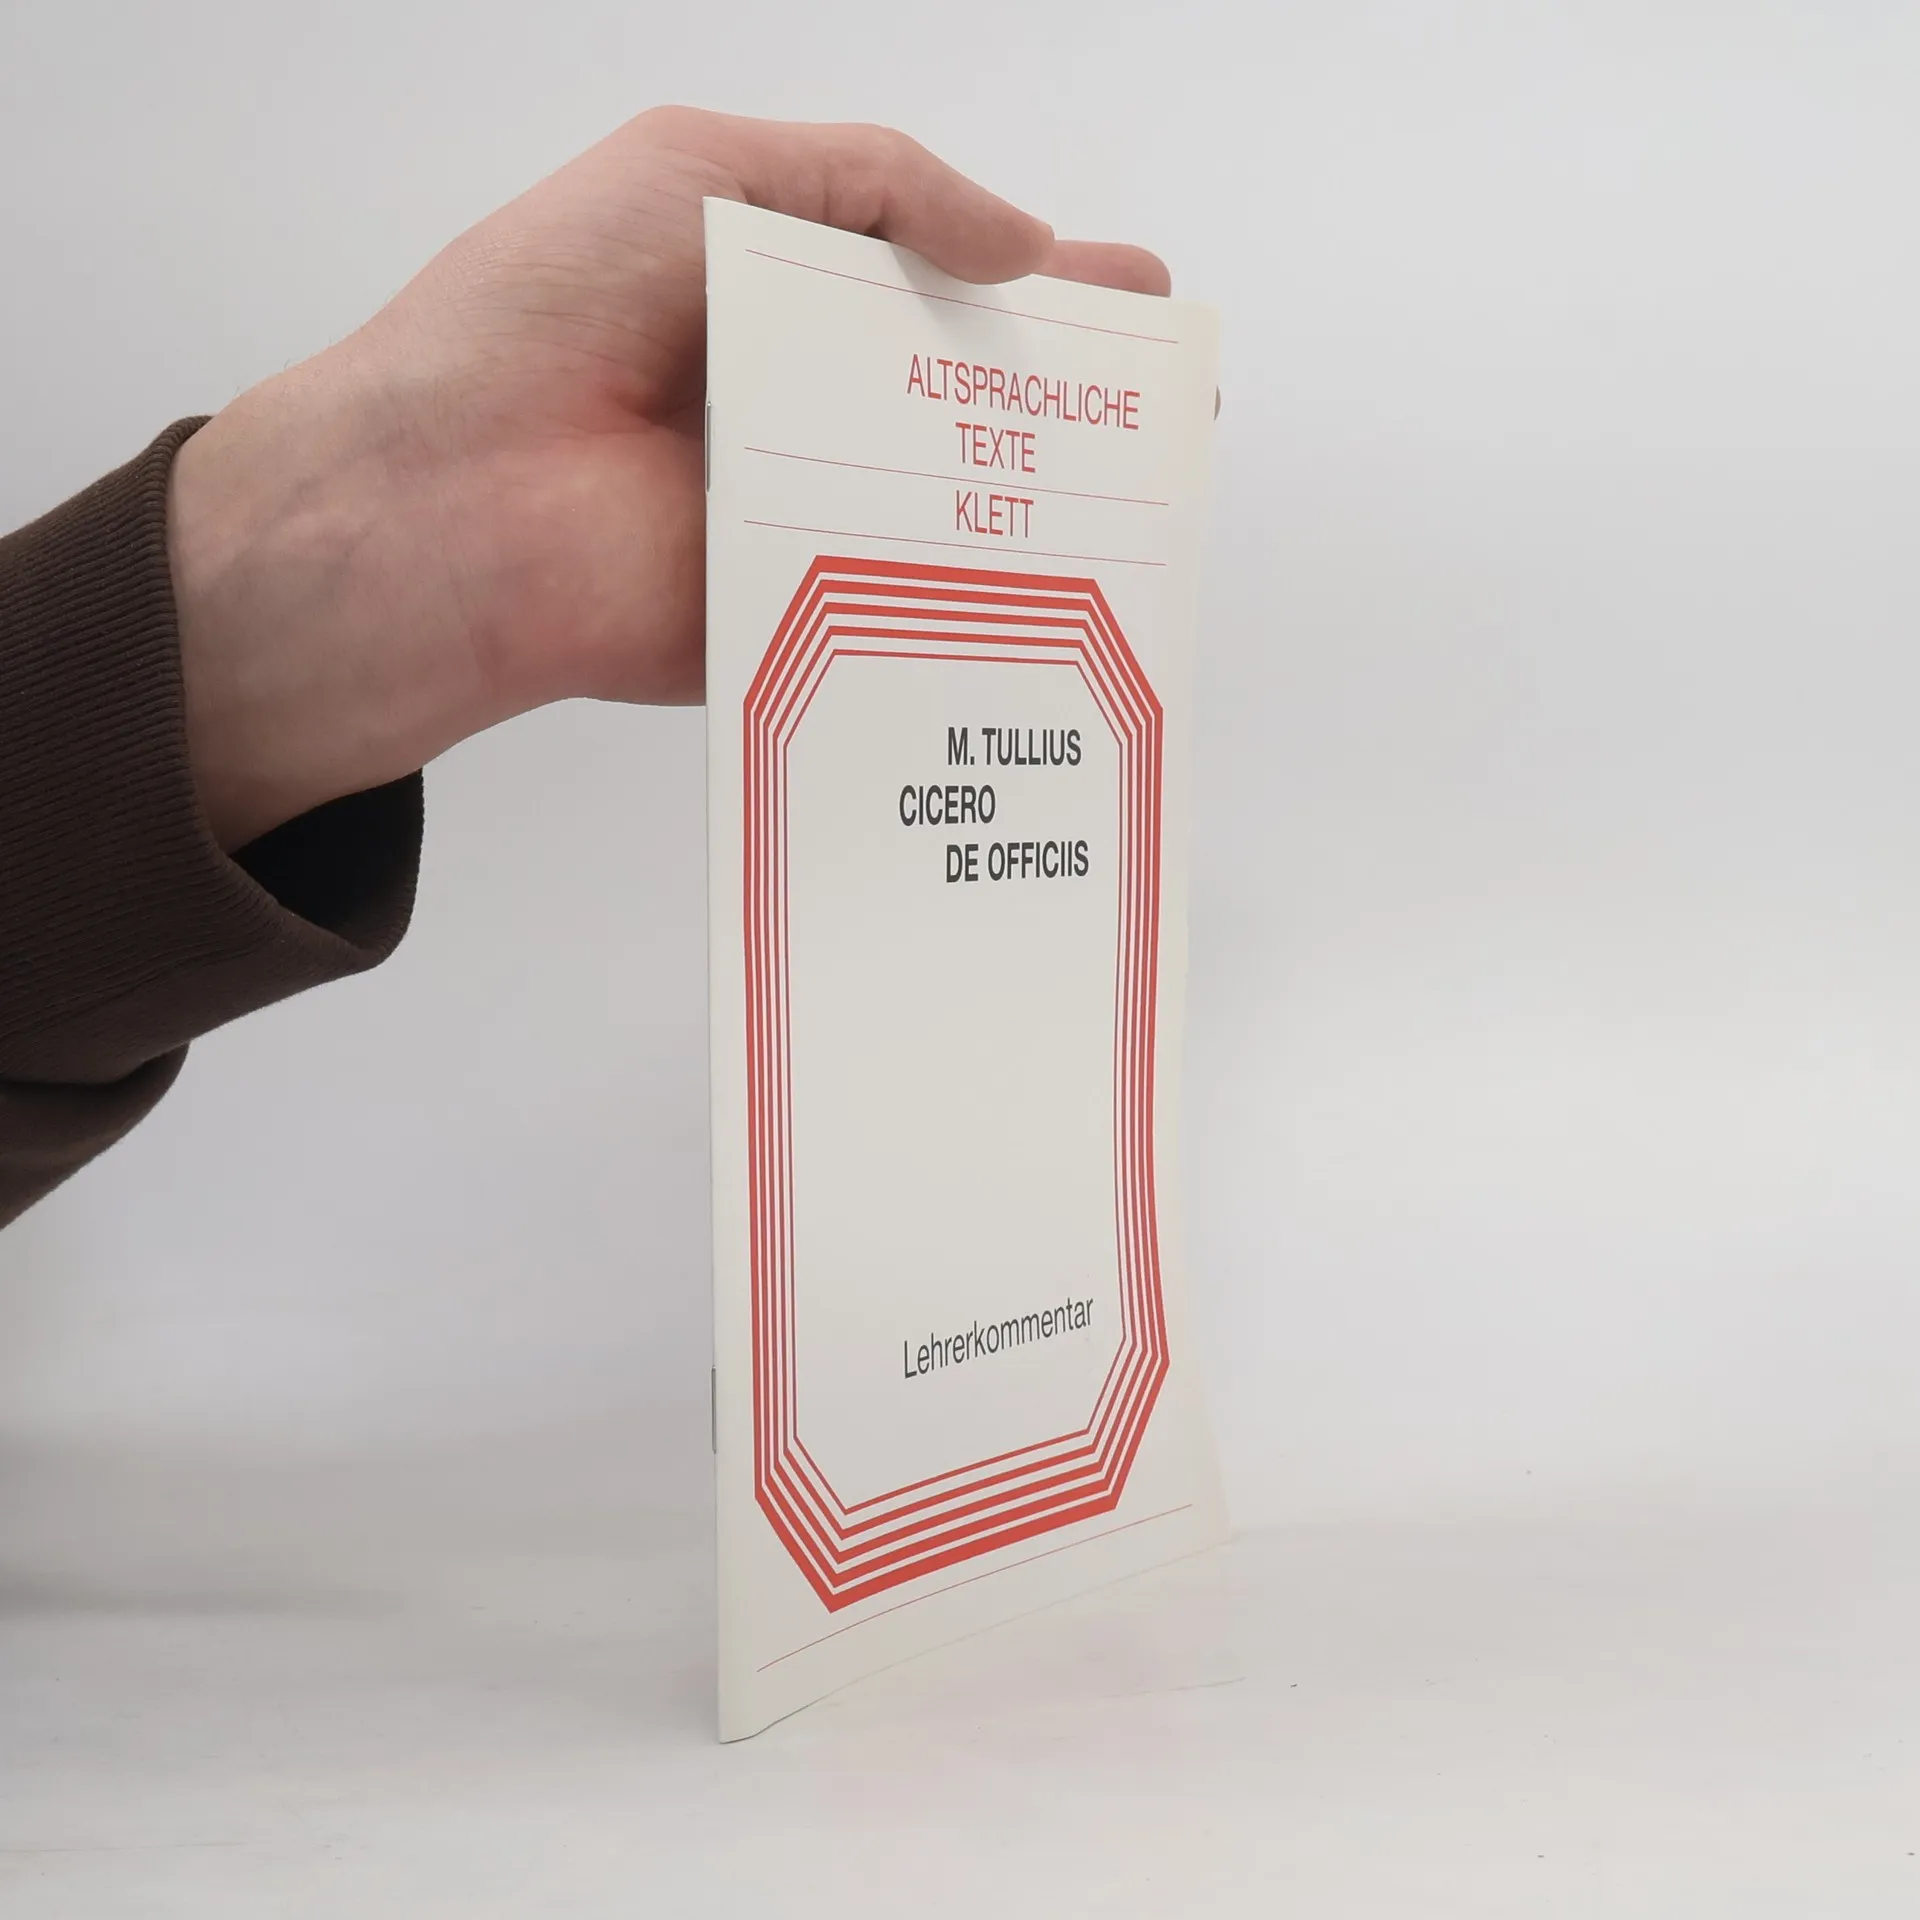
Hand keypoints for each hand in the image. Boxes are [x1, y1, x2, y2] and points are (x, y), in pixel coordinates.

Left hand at [168, 106, 1170, 849]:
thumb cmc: (552, 310)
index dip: (1043, 287)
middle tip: (1174, 399)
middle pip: (966, 404)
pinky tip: (1083, 600)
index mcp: (780, 294)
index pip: (939, 286)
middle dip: (1073, 400)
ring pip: (958, 512)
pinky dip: (990, 605)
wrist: (458, 498)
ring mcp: (809, 523)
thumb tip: (1024, 242)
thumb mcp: (704, 169)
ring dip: (1055, 506)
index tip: (1136, 296)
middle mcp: (805, 409)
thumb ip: (872, 181)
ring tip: (1156, 494)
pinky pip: (913, 609)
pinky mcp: (807, 620)